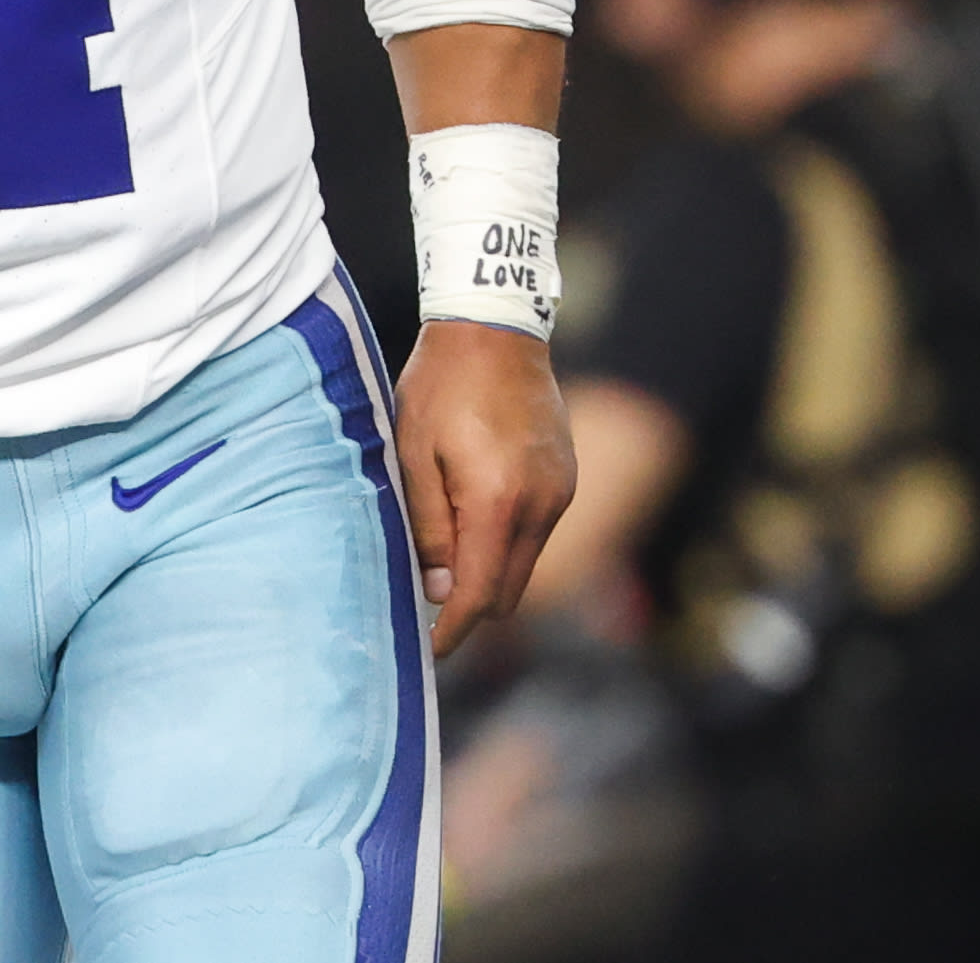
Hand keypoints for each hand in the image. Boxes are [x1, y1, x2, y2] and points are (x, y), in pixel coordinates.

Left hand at [394, 318, 576, 657]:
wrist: (494, 329)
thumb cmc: (441, 386)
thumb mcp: (413, 454)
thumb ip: (429, 526)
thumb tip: (440, 590)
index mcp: (498, 503)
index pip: (481, 593)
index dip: (455, 629)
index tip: (431, 650)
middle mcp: (540, 506)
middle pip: (509, 589)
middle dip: (472, 608)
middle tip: (428, 610)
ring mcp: (560, 492)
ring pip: (525, 563)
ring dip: (490, 573)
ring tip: (445, 564)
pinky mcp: (566, 479)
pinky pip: (537, 532)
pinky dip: (507, 543)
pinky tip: (473, 523)